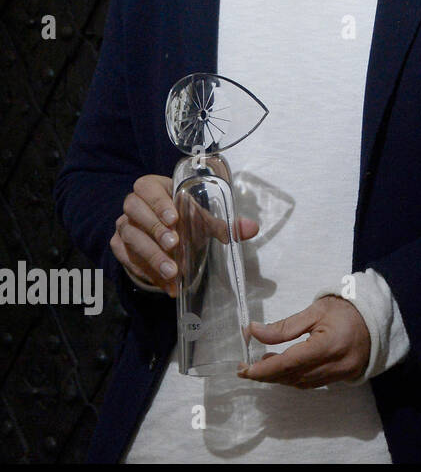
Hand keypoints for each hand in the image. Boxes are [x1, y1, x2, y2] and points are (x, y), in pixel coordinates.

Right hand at [111, 174, 258, 297]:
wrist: (163, 232)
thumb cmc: (183, 217)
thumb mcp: (201, 218)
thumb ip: (224, 223)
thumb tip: (251, 228)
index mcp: (152, 188)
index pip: (147, 188)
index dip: (158, 203)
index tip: (175, 219)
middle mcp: (133, 204)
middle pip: (135, 212)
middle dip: (155, 229)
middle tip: (175, 245)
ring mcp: (123, 225)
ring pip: (130, 238)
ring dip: (152, 256)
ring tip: (173, 272)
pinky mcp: (119, 246)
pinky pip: (127, 259)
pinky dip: (147, 272)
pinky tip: (165, 284)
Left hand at [238, 296, 369, 387]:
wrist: (377, 318)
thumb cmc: (345, 309)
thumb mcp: (314, 311)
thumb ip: (283, 326)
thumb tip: (253, 332)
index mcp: (329, 344)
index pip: (289, 363)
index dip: (264, 369)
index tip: (244, 370)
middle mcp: (335, 364)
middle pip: (293, 376)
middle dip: (267, 375)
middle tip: (247, 368)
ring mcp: (341, 374)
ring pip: (301, 383)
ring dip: (280, 377)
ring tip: (265, 364)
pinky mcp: (343, 377)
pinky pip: (312, 384)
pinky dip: (295, 378)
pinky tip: (285, 369)